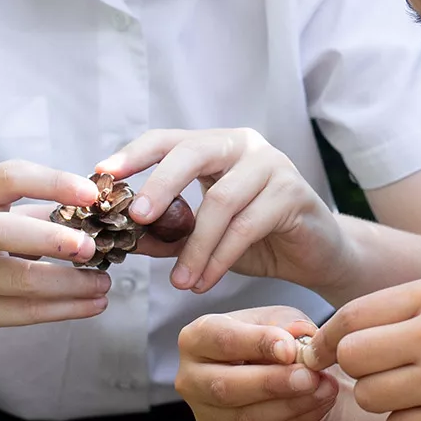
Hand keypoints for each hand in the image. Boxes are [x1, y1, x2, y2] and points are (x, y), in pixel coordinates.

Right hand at [0, 161, 112, 347]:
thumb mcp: (2, 217)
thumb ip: (45, 213)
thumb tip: (104, 214)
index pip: (9, 178)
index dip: (52, 182)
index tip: (91, 193)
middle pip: (2, 232)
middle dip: (52, 239)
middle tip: (91, 247)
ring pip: (21, 280)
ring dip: (71, 283)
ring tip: (104, 282)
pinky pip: (25, 312)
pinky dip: (66, 309)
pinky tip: (93, 303)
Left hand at [96, 128, 346, 293]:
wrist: (317, 254)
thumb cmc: (257, 239)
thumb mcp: (203, 235)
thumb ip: (167, 233)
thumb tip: (122, 239)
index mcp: (217, 146)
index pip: (169, 139)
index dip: (134, 154)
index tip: (103, 174)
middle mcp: (244, 145)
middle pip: (193, 152)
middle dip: (160, 184)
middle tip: (136, 218)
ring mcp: (272, 165)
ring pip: (220, 201)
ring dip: (195, 246)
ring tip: (179, 281)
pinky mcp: (293, 193)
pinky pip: (247, 226)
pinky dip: (220, 257)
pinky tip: (204, 281)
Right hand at [174, 306, 340, 420]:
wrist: (281, 372)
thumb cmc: (274, 339)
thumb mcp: (280, 318)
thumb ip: (287, 324)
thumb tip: (294, 340)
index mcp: (197, 338)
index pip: (222, 341)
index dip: (257, 344)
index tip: (290, 348)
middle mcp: (191, 379)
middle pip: (225, 387)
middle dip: (273, 384)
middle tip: (311, 377)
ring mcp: (206, 415)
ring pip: (244, 419)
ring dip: (291, 407)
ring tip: (325, 390)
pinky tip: (318, 407)